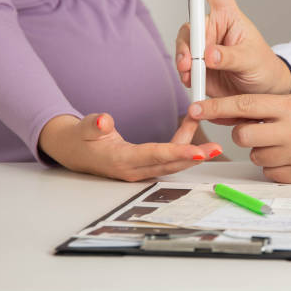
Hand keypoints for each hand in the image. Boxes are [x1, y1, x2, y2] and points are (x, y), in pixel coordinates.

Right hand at [38, 114, 221, 181]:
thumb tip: (104, 120)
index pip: (154, 156)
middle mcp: (134, 169)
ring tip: (213, 142)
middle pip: (170, 164)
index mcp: (120, 160)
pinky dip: (181, 145)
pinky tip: (191, 129)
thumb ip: (93, 124)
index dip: (178, 153)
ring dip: (192, 152)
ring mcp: (140, 170)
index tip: (199, 152)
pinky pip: (167, 157)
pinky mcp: (145, 166)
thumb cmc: (79, 139)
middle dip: (195, 157)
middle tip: (217, 149)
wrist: (74, 152)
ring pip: (171, 162)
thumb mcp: (82, 129)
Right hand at [176, 0, 290, 96]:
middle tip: (189, 61)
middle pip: (192, 25)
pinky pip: (184, 66)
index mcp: (228, 16)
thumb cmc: (262, 66)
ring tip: (189, 73)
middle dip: (187, 42)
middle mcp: (212, 28)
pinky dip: (185, 74)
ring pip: (184, 46)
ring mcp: (203, 48)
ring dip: (183, 59)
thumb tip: (208, 55)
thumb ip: (230, 57)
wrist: (262, 91)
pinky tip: (191, 80)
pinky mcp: (198, 66)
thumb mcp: (251, 59)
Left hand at [187, 93, 290, 182]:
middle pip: (243, 135)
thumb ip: (263, 106)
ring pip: (254, 156)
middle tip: (256, 131)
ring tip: (279, 143)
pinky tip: (286, 156)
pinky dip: (272, 165)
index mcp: (288, 107)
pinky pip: (268, 172)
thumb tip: (225, 113)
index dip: (215, 107)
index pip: (244, 105)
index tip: (194, 108)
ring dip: (260, 151)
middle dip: (242, 134)